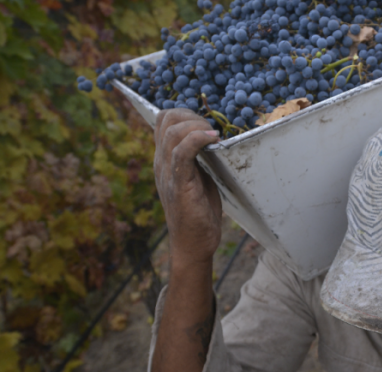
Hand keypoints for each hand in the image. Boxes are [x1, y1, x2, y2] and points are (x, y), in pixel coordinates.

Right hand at [154, 109, 221, 266]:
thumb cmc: (199, 211)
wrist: (193, 243)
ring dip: (197, 126)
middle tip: (211, 129)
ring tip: (214, 136)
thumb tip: (214, 138)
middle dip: (192, 115)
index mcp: (164, 158)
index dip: (184, 112)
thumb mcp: (198, 177)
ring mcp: (168, 173)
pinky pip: (181, 153)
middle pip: (166, 119)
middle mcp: (161, 162)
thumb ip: (199, 158)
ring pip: (172, 133)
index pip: (163, 120)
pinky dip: (197, 140)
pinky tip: (213, 140)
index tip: (205, 123)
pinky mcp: (179, 185)